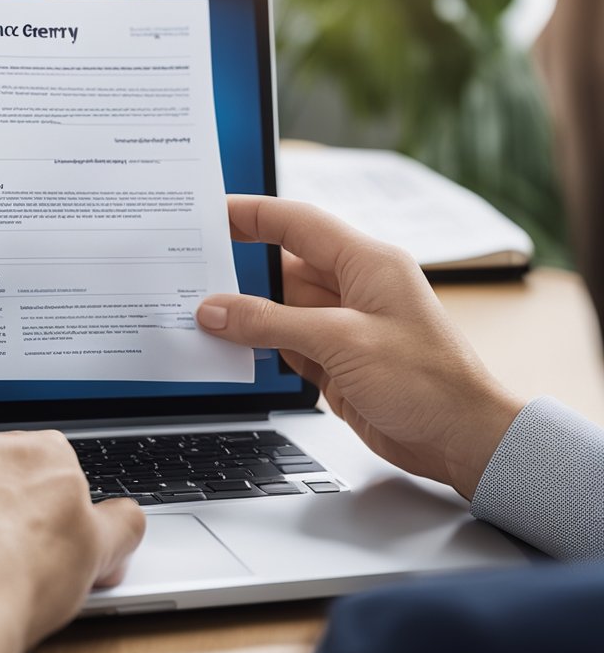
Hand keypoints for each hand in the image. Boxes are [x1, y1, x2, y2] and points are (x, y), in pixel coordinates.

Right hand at [197, 195, 524, 499]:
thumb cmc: (428, 383)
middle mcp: (354, 288)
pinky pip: (284, 342)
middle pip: (282, 266)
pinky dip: (256, 344)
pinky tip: (226, 345)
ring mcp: (343, 326)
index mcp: (366, 263)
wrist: (462, 440)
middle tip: (189, 267)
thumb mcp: (341, 343)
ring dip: (243, 312)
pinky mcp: (335, 361)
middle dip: (237, 269)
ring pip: (278, 308)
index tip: (211, 211)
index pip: (298, 223)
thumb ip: (271, 324)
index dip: (251, 214)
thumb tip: (215, 310)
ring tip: (195, 309)